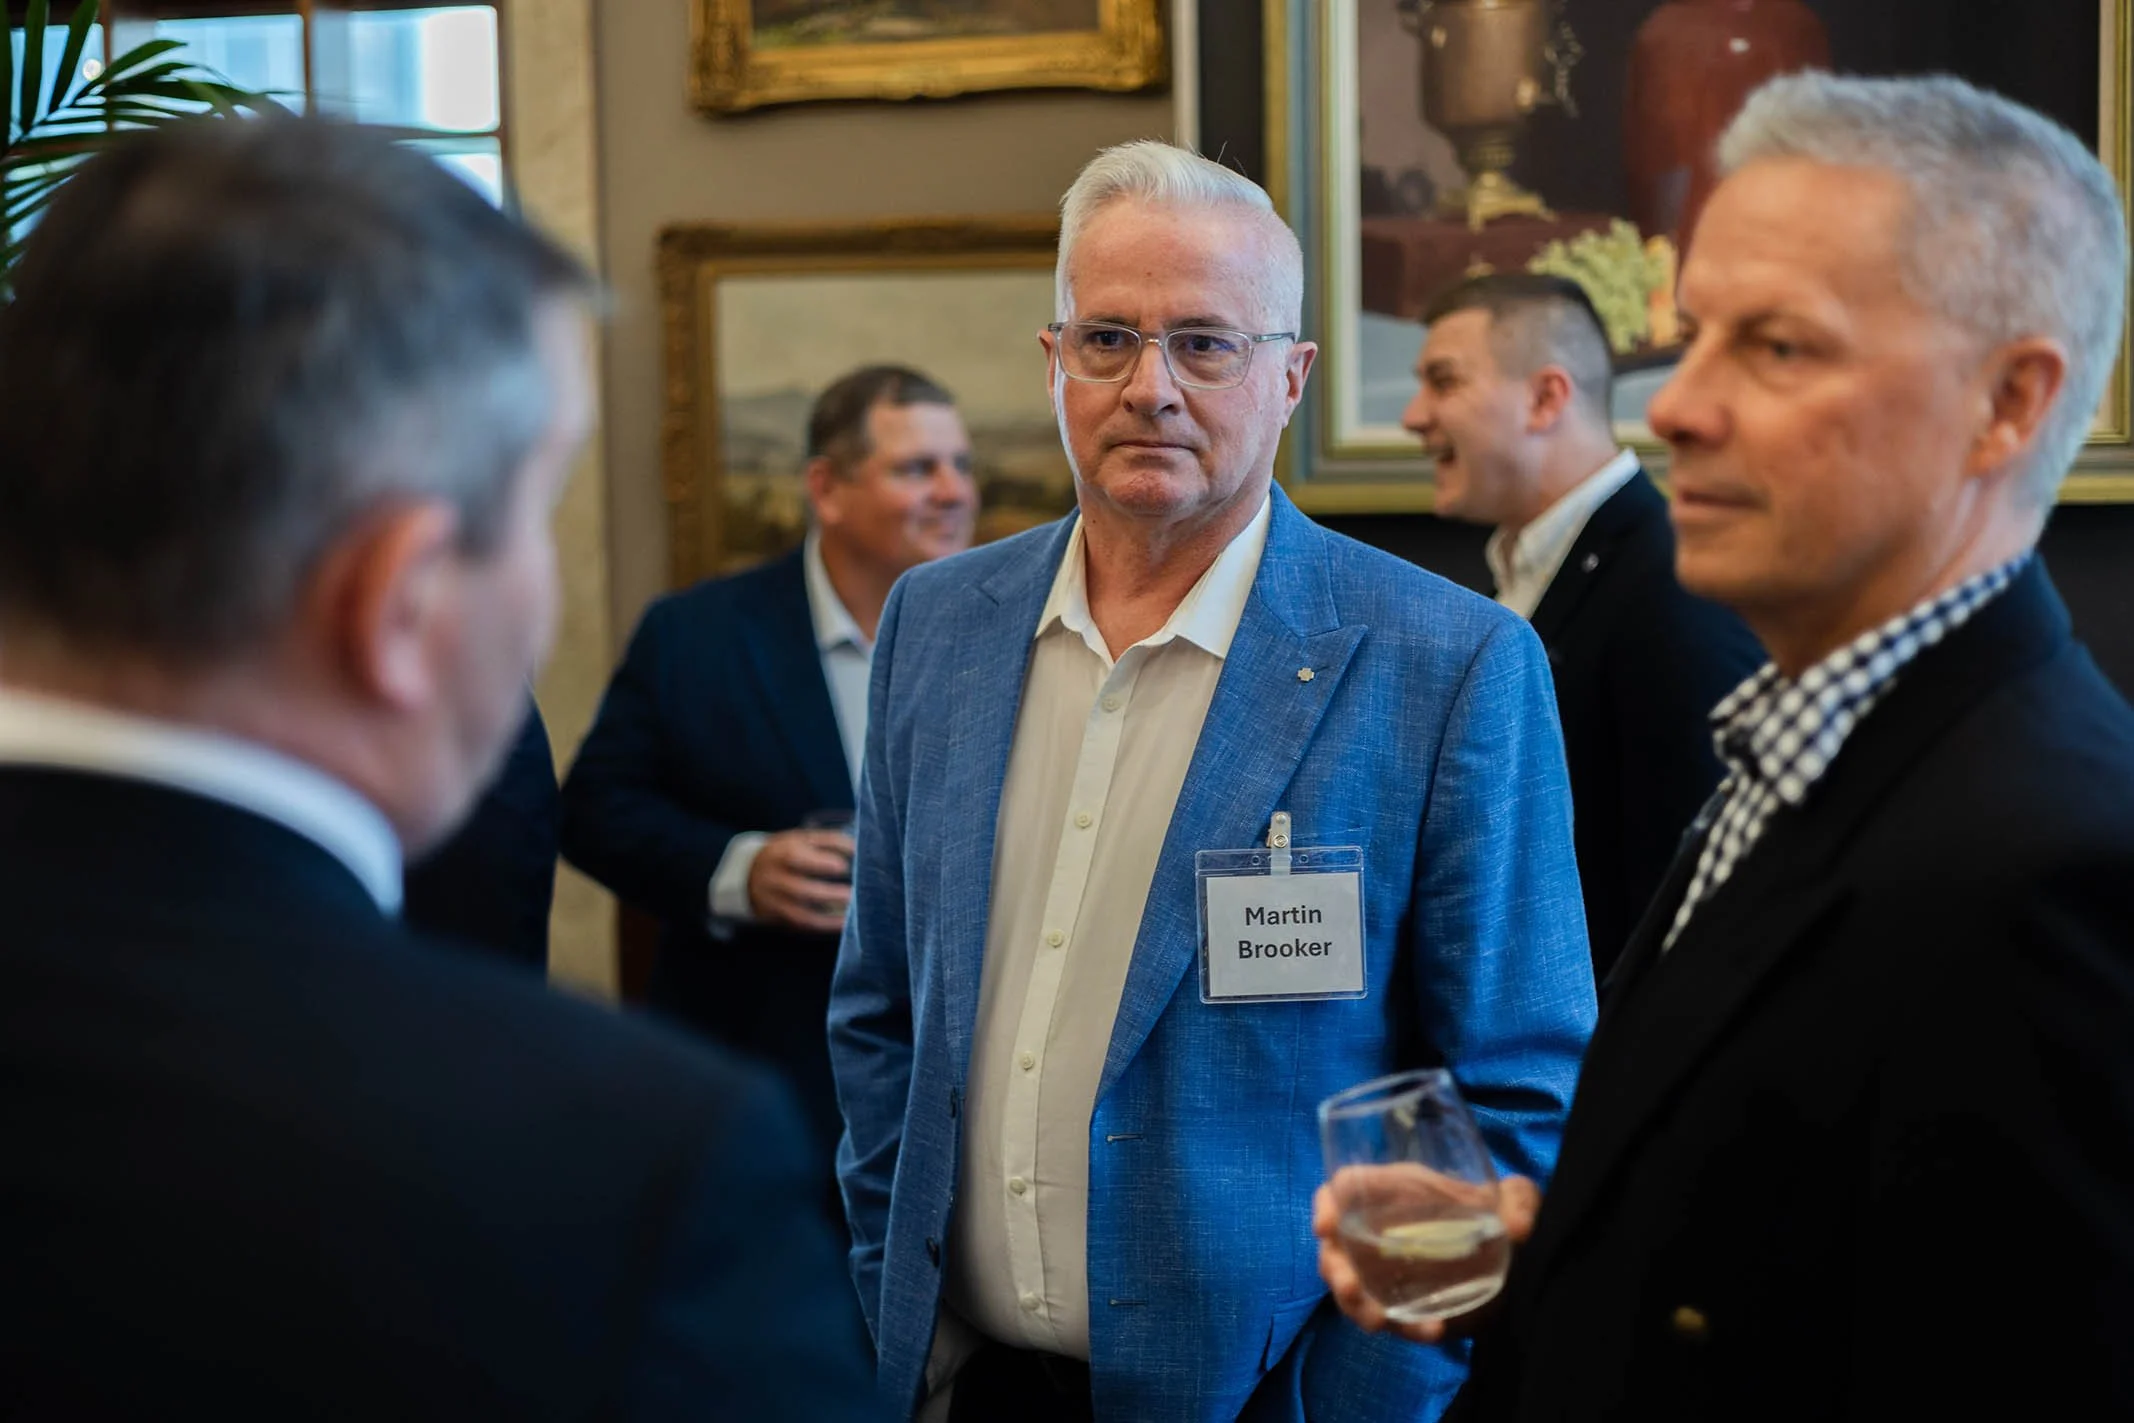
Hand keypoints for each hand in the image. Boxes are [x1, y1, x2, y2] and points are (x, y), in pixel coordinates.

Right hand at [746, 829, 853, 933]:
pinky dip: (822, 926)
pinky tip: (841, 924)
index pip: (796, 858)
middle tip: (852, 895)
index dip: (820, 863)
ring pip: (800, 915)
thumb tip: (856, 848)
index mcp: (780, 854)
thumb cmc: (785, 852)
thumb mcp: (802, 838)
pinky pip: (801, 926)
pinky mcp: (777, 919)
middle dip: (828, 895)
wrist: (748, 873)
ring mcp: (773, 902)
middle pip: (799, 890)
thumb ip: (830, 840)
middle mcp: (774, 880)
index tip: (843, 866)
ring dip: (828, 918)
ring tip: (850, 915)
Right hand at [1314, 1166, 1541, 1344]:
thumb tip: (1518, 1224)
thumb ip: (1520, 1201)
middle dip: (1335, 1269)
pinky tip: (1430, 1332)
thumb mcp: (1513, 1199)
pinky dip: (1404, 1328)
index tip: (1327, 1227)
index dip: (1327, 1205)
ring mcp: (1384, 1271)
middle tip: (1351, 1288)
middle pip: (1336, 1247)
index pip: (1344, 1189)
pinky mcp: (1399, 1304)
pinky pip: (1388, 1318)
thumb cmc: (1496, 1214)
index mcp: (1395, 1192)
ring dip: (1357, 1306)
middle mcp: (1379, 1230)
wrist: (1512, 1262)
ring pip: (1351, 1288)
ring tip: (1378, 1321)